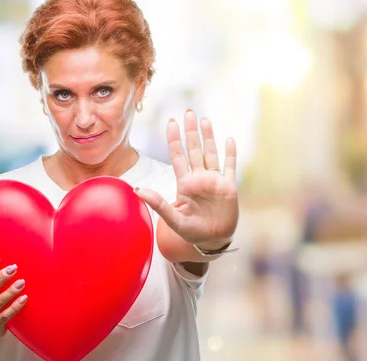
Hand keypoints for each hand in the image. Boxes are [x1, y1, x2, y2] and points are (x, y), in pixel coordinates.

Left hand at [135, 110, 238, 249]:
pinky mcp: (229, 187)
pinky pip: (230, 167)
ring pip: (211, 154)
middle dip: (191, 131)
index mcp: (185, 184)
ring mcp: (214, 181)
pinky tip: (229, 140)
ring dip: (209, 137)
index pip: (178, 157)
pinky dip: (230, 154)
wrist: (213, 241)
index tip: (171, 122)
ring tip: (205, 120)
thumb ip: (158, 203)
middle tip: (188, 112)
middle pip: (194, 150)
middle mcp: (199, 178)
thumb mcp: (174, 219)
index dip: (174, 140)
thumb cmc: (192, 232)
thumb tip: (136, 189)